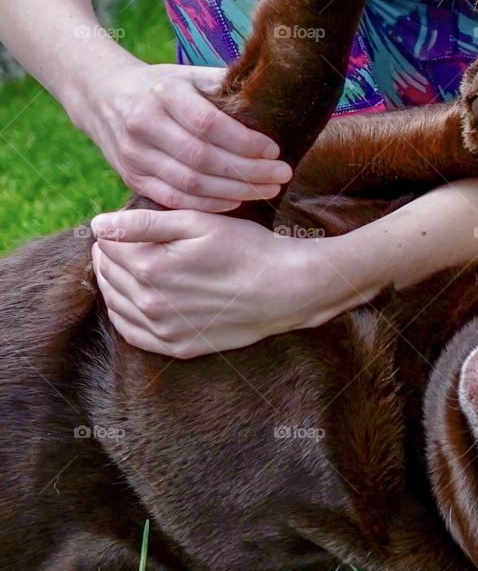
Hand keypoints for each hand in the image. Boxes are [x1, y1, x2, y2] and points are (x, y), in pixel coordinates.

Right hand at [75, 58, 291, 211]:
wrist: (102, 96)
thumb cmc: (160, 85)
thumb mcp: (188, 74)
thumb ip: (223, 85)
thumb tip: (269, 96)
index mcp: (164, 93)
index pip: (209, 124)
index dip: (245, 142)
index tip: (274, 150)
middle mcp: (145, 124)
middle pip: (202, 158)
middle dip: (248, 172)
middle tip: (281, 175)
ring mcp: (135, 154)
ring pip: (189, 184)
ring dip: (234, 192)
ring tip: (267, 190)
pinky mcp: (132, 177)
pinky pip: (173, 198)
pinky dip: (208, 204)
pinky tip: (235, 201)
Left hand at [89, 207, 346, 357]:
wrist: (287, 288)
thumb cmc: (246, 247)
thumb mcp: (198, 223)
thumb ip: (143, 223)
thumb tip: (97, 226)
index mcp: (151, 267)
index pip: (108, 246)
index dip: (114, 231)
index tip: (126, 223)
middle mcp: (151, 304)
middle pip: (109, 275)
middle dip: (110, 255)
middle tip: (124, 242)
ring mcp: (164, 330)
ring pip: (116, 305)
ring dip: (114, 283)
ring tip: (129, 265)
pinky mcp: (179, 347)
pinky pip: (133, 334)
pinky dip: (124, 314)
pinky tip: (134, 299)